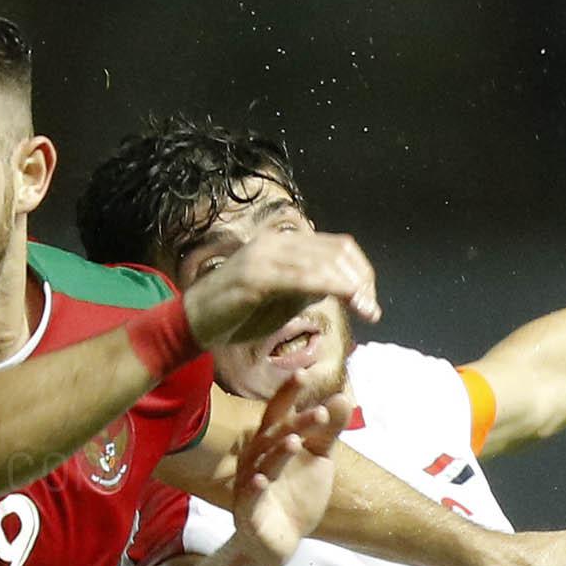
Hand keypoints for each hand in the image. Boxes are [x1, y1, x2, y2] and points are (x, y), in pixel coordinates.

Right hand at [182, 229, 380, 346]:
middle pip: (335, 251)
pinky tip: (345, 298)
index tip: (369, 300)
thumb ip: (311, 288)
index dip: (362, 271)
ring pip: (321, 262)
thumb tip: (345, 288)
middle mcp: (276, 243)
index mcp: (284, 244)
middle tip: (371, 309)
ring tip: (365, 308)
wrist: (194, 323)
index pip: (337, 247)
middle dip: (361, 280)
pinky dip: (328, 285)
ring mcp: (264, 256)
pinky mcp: (254, 276)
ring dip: (350, 285)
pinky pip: (300, 277)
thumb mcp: (283, 299)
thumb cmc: (238, 314)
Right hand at [233, 380, 349, 559]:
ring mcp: (249, 485)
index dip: (288, 394)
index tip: (303, 372)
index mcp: (271, 443)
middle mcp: (256, 459)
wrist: (280, 542)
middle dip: (292, 422)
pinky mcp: (248, 512)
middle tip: (319, 413)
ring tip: (294, 441)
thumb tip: (344, 396)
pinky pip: (249, 498)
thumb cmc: (295, 495)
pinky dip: (253, 488)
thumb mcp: (318, 460)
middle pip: (272, 435)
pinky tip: (261, 480)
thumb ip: (327, 431)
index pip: (278, 413)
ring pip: (261, 464)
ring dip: (276, 452)